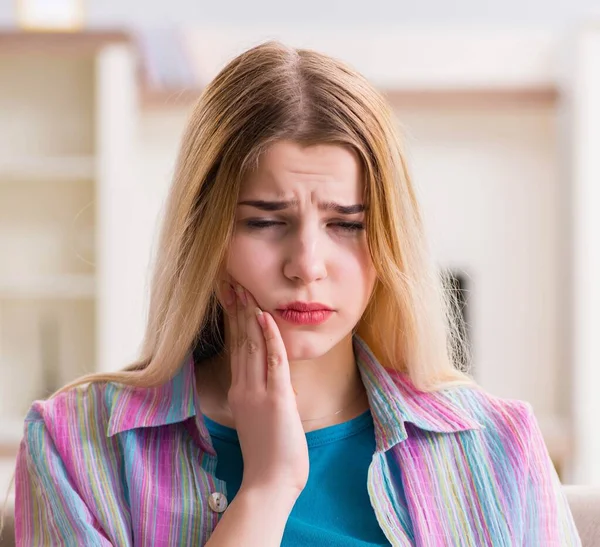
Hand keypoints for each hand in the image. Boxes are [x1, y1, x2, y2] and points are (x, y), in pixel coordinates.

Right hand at [220, 281, 308, 498]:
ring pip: (252, 345)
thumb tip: (272, 384)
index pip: (237, 349)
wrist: (268, 484)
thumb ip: (263, 399)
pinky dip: (270, 337)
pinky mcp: (276, 398)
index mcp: (240, 392)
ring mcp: (258, 392)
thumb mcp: (261, 421)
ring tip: (245, 291)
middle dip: (238, 310)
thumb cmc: (268, 457)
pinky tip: (266, 317)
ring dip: (250, 316)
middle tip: (233, 284)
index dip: (235, 323)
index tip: (233, 300)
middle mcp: (243, 387)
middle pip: (240, 341)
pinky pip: (273, 361)